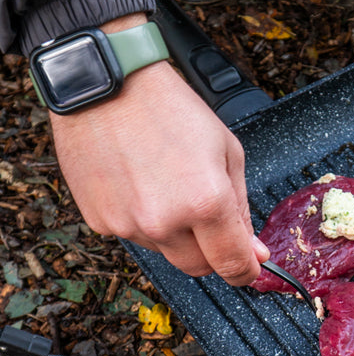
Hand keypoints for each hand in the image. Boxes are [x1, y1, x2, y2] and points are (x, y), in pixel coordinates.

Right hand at [49, 56, 269, 283]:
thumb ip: (241, 207)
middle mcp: (165, 221)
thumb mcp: (227, 150)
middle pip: (199, 267)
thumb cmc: (168, 108)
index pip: (232, 265)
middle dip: (213, 252)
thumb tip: (252, 250)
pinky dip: (144, 220)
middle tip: (211, 218)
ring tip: (167, 182)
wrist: (107, 85)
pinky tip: (141, 183)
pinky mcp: (100, 221)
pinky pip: (134, 236)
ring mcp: (128, 225)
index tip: (250, 267)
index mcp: (205, 202)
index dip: (246, 270)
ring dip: (175, 231)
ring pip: (166, 250)